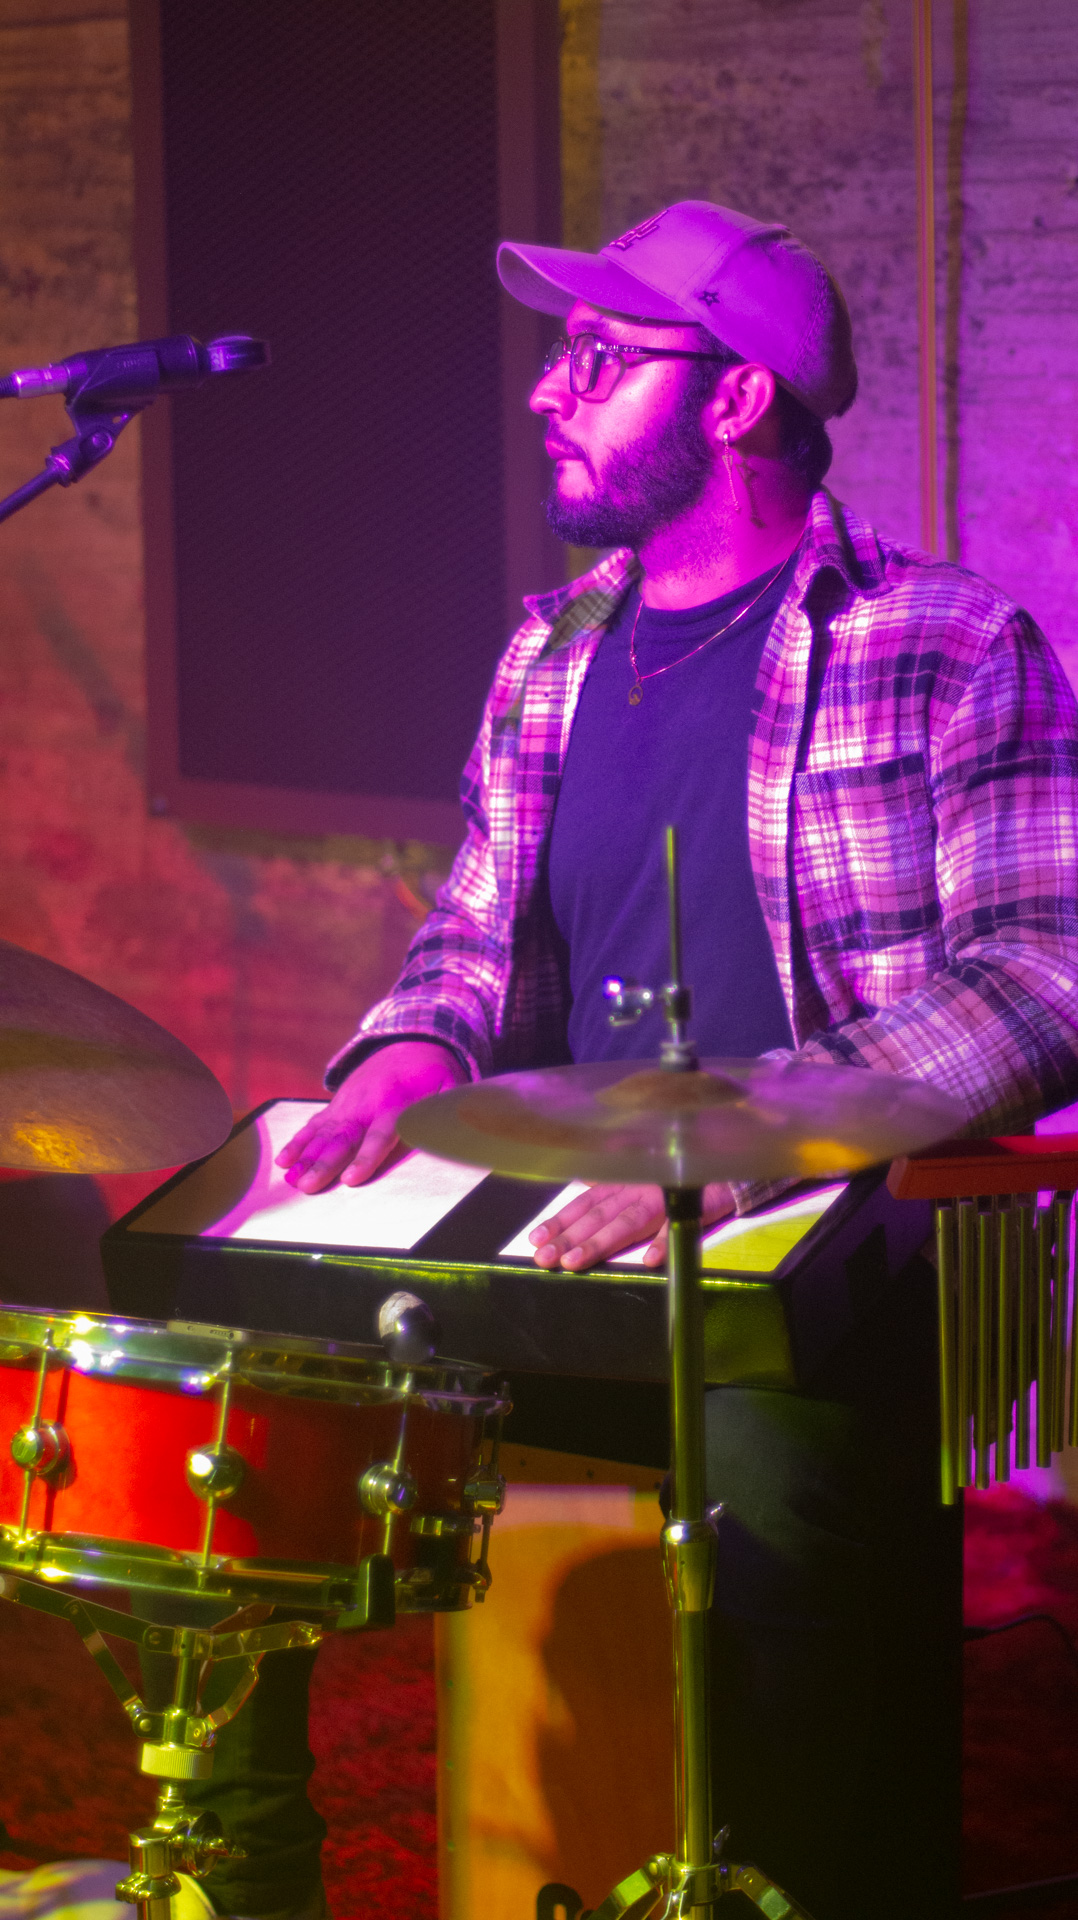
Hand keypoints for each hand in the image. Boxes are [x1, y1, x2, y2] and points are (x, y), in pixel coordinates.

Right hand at [275, 1041, 466, 1192]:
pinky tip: (283, 1160)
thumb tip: (461, 1130)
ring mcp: (347, 1105)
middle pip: (343, 1140)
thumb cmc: (433, 1072)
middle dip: (323, 1163)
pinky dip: (297, 1141)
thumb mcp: (453, 1084)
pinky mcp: (336, 1105)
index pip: (379, 1136)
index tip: (351, 1179)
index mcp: (394, 1105)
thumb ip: (453, 1108)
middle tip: (307, 1186)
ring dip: (305, 1156)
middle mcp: (365, 1106)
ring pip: (323, 1134)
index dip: (365, 1158)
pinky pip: (314, 1125)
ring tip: (291, 1178)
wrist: (408, 1041)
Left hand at [529, 1181, 734, 1271]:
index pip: (585, 1203)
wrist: (722, 1168)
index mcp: (622, 1183)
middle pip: (598, 1217)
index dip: (560, 1221)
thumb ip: (613, 1183)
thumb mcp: (640, 1173)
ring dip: (600, 1243)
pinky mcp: (691, 1210)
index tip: (536, 1240)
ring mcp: (662, 1200)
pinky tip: (648, 1262)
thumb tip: (581, 1186)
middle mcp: (636, 1189)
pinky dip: (663, 1244)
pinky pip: (676, 1229)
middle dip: (569, 1238)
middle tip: (543, 1260)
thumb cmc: (676, 1174)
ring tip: (574, 1264)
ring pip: (626, 1224)